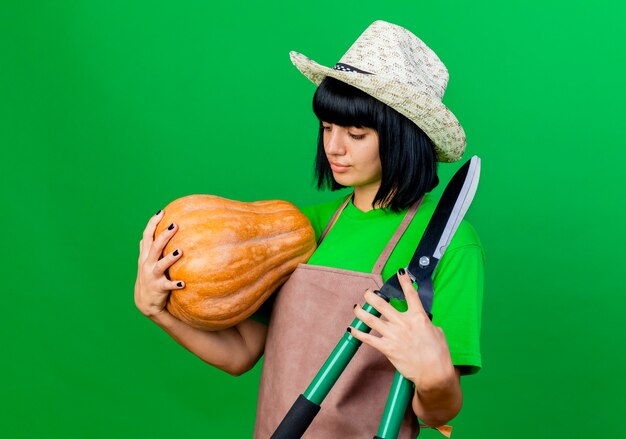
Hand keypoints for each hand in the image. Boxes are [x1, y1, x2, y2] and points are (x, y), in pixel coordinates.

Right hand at [134, 210, 184, 317]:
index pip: (147, 236)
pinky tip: (183, 283)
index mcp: (145, 256)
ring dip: (170, 258)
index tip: (162, 212)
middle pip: (155, 247)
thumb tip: (143, 237)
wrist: (145, 303)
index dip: (153, 224)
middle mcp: (147, 264)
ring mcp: (152, 276)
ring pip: (161, 265)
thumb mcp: (144, 263)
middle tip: (175, 225)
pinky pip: (167, 286)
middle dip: (164, 236)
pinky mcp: (159, 288)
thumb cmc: (148, 278)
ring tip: (180, 251)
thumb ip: (145, 250)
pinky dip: (174, 284)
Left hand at [349, 269, 455, 391]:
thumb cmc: (439, 354)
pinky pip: (368, 339)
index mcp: (418, 317)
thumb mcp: (437, 332)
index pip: (410, 294)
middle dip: (372, 296)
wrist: (434, 373)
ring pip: (372, 319)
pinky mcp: (387, 348)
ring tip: (356, 307)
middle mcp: (404, 323)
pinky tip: (351, 329)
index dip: (404, 281)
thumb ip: (426, 323)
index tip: (400, 272)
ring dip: (361, 312)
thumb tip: (421, 321)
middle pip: (382, 304)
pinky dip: (358, 333)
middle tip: (367, 292)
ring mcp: (393, 335)